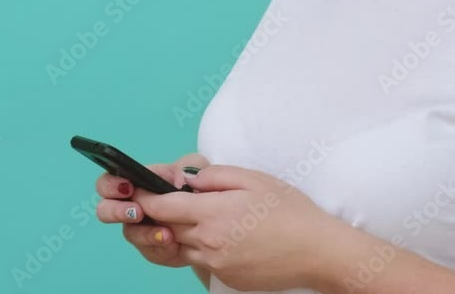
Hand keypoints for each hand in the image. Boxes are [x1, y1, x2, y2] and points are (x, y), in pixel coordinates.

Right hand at [94, 152, 209, 266]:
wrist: (212, 215)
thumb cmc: (199, 184)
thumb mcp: (196, 166)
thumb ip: (188, 165)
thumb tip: (179, 179)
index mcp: (137, 182)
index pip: (109, 181)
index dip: (110, 185)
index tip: (128, 188)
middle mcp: (133, 205)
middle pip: (104, 210)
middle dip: (116, 212)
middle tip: (138, 213)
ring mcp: (141, 229)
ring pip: (130, 234)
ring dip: (145, 234)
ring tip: (166, 234)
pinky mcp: (154, 248)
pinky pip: (150, 252)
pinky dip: (162, 248)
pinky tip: (174, 244)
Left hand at [135, 164, 342, 292]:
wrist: (317, 252)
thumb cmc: (290, 211)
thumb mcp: (254, 179)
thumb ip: (215, 176)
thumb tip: (187, 180)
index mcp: (213, 213)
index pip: (162, 206)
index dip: (145, 197)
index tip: (137, 190)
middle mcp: (208, 242)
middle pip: (167, 228)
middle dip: (161, 214)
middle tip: (164, 199)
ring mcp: (216, 264)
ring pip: (181, 247)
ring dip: (181, 232)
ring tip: (199, 218)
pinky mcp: (225, 279)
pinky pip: (202, 261)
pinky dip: (203, 248)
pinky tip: (224, 236)